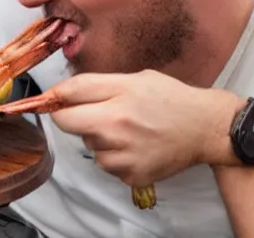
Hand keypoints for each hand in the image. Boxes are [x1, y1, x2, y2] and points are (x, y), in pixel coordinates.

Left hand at [48, 70, 243, 186]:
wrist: (204, 127)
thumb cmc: (170, 97)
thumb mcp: (135, 78)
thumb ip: (98, 84)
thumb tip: (64, 92)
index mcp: (120, 95)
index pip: (70, 93)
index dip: (53, 95)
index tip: (48, 98)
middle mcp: (118, 124)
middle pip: (66, 123)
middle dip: (68, 117)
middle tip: (85, 113)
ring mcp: (124, 153)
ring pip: (87, 145)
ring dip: (95, 137)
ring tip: (123, 129)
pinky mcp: (131, 174)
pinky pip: (105, 163)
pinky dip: (112, 155)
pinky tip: (132, 145)